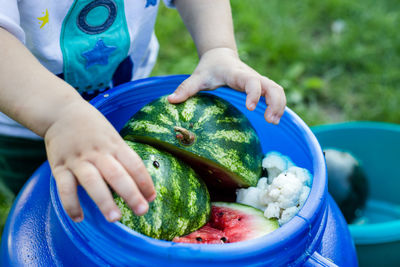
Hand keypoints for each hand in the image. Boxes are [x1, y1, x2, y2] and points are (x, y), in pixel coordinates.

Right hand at [44, 100, 155, 221]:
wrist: (61, 112)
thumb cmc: (93, 128)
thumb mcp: (112, 137)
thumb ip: (122, 158)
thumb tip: (138, 185)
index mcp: (114, 144)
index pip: (133, 163)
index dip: (144, 181)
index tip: (151, 197)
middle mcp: (97, 152)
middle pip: (116, 174)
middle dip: (131, 193)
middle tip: (142, 210)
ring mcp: (78, 160)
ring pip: (92, 181)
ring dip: (104, 200)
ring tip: (114, 218)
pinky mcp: (59, 167)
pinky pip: (64, 188)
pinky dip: (71, 204)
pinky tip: (79, 218)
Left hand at [168, 48, 285, 123]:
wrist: (220, 55)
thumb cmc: (209, 68)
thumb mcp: (197, 77)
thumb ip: (186, 88)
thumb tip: (170, 100)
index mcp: (237, 74)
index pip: (251, 81)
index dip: (253, 94)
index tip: (250, 108)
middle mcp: (252, 76)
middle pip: (273, 86)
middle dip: (275, 103)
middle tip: (270, 120)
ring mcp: (258, 81)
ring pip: (277, 90)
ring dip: (279, 106)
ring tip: (273, 122)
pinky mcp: (261, 86)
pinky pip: (275, 94)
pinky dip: (278, 105)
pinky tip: (273, 119)